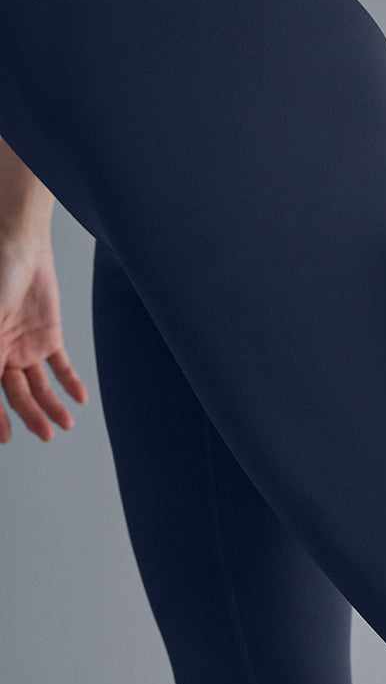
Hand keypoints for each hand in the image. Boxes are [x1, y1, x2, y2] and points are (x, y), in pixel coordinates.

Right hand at [0, 236, 87, 443]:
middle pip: (16, 395)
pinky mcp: (48, 337)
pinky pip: (60, 366)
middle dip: (29, 416)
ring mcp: (25, 348)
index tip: (4, 438)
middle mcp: (1, 355)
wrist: (18, 244)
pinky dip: (70, 382)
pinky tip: (79, 398)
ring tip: (65, 424)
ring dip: (52, 406)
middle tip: (45, 436)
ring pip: (40, 386)